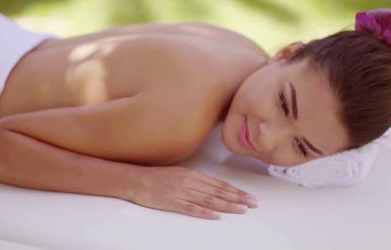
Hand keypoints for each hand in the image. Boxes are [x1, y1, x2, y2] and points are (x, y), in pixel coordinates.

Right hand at [129, 166, 257, 219]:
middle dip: (237, 198)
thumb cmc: (158, 177)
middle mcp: (190, 182)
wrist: (137, 180)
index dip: (236, 191)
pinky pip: (191, 208)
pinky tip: (216, 216)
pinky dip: (204, 213)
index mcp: (193, 174)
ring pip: (209, 200)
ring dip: (227, 205)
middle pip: (218, 192)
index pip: (219, 184)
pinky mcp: (172, 202)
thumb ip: (197, 181)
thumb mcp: (180, 174)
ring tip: (241, 210)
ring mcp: (181, 192)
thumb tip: (214, 188)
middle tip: (252, 204)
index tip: (248, 197)